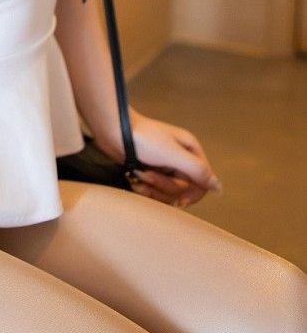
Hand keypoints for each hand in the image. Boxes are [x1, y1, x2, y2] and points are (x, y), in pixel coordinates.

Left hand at [101, 110, 222, 208]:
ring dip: (152, 187)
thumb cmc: (144, 139)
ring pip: (168, 191)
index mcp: (191, 151)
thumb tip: (219, 187)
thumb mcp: (173, 154)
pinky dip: (144, 188)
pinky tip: (134, 180)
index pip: (203, 182)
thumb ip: (197, 170)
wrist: (112, 131)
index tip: (179, 201)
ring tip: (139, 175)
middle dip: (164, 186)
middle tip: (147, 174)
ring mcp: (166, 166)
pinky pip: (154, 190)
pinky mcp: (151, 171)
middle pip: (183, 189)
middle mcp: (181, 159)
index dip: (193, 194)